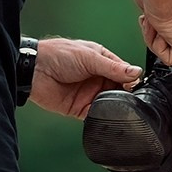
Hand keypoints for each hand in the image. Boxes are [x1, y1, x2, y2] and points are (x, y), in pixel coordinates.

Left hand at [28, 37, 142, 118]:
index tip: (137, 85)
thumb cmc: (58, 54)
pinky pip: (95, 115)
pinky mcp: (80, 109)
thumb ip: (113, 67)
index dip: (131, 79)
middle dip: (125, 95)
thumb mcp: (89, 57)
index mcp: (102, 61)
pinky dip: (102, 117)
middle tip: (131, 99)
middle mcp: (97, 78)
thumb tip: (136, 72)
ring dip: (115, 106)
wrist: (34, 70)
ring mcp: (89, 94)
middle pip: (119, 89)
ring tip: (120, 107)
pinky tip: (107, 116)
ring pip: (109, 103)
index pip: (124, 72)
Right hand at [134, 0, 171, 64]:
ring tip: (153, 23)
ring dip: (153, 39)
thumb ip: (156, 11)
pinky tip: (159, 32)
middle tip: (150, 20)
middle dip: (153, 32)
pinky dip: (158, 48)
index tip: (147, 17)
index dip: (155, 26)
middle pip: (169, 39)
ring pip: (167, 50)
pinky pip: (169, 59)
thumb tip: (148, 16)